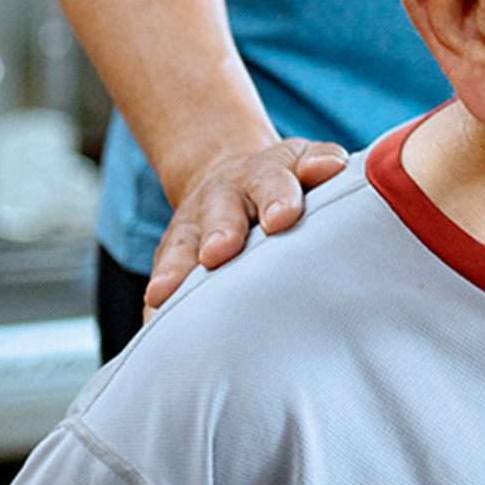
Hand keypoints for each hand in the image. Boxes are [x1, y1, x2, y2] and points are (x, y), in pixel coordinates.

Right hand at [144, 138, 349, 314]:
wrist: (232, 177)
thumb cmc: (286, 181)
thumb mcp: (304, 162)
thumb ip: (321, 162)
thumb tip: (332, 167)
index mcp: (264, 176)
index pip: (273, 183)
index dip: (278, 199)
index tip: (282, 218)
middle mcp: (223, 198)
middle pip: (221, 213)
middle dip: (220, 232)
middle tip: (218, 253)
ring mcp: (194, 227)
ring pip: (182, 246)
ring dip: (175, 269)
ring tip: (165, 295)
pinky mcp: (173, 256)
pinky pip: (162, 278)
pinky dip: (156, 303)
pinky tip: (153, 323)